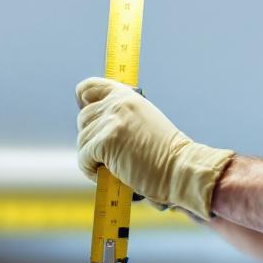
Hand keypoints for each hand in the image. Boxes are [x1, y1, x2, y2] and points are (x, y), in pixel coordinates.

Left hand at [75, 77, 233, 218]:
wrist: (180, 169)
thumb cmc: (165, 154)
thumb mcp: (143, 121)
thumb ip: (121, 116)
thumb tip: (92, 126)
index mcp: (127, 95)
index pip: (90, 87)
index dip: (84, 100)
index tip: (85, 111)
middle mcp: (117, 103)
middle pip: (83, 119)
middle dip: (91, 138)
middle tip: (110, 154)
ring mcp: (111, 121)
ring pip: (83, 141)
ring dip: (93, 158)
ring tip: (115, 168)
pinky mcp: (106, 141)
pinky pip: (84, 158)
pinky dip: (92, 171)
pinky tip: (112, 175)